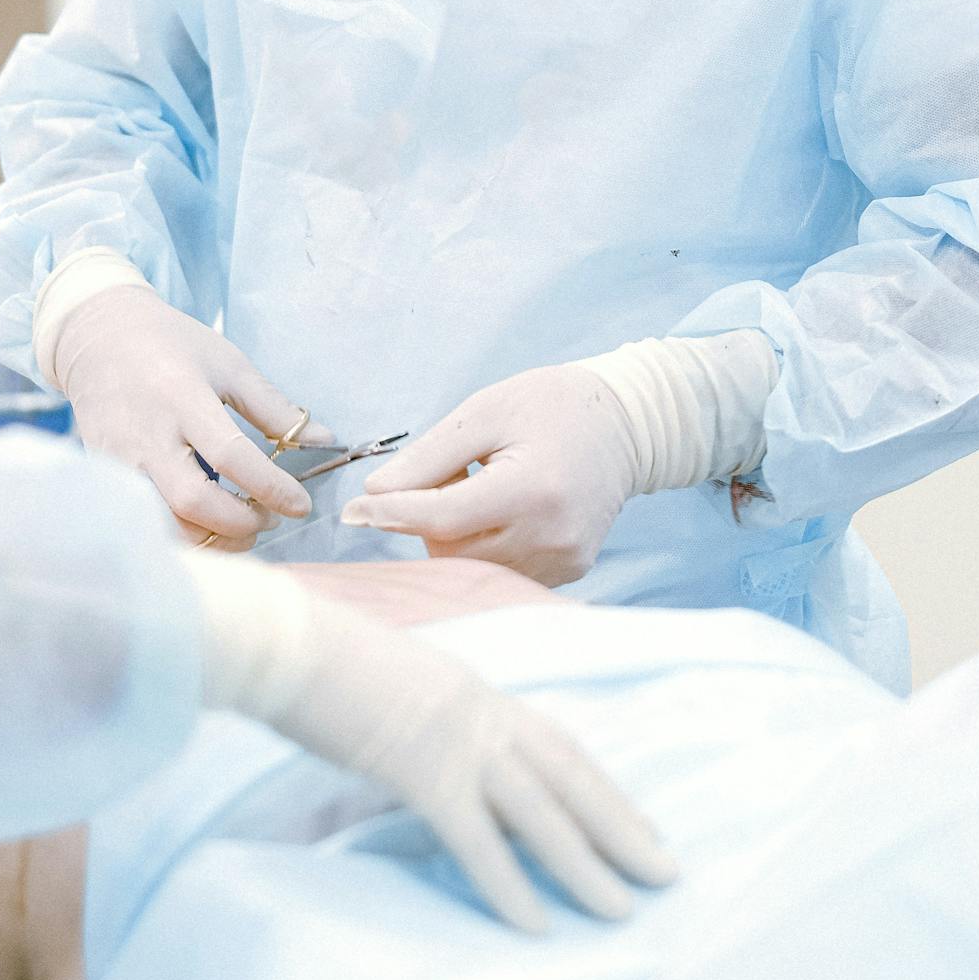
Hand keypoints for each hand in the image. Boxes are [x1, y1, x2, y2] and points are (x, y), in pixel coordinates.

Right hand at [53, 284, 332, 549]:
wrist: (97, 338)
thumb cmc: (171, 346)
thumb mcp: (227, 364)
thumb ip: (272, 406)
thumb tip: (323, 439)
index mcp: (182, 397)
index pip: (230, 455)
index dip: (270, 487)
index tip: (300, 504)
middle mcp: (146, 434)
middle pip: (193, 502)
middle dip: (240, 523)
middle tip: (269, 518)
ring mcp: (118, 460)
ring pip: (164, 523)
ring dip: (212, 538)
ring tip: (242, 525)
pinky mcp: (104, 476)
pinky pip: (145, 521)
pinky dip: (182, 533)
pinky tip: (207, 525)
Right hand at [192, 560, 675, 933]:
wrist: (284, 640)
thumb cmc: (322, 661)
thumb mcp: (398, 683)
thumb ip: (432, 719)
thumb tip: (439, 756)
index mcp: (477, 691)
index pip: (559, 744)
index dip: (604, 788)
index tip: (642, 825)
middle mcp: (482, 713)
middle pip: (569, 776)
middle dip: (620, 827)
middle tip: (666, 875)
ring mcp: (456, 741)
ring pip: (539, 811)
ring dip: (584, 865)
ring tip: (620, 912)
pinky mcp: (419, 772)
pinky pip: (474, 838)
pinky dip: (507, 883)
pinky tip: (534, 924)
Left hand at [342, 363, 640, 586]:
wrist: (627, 425)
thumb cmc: (553, 406)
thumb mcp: (486, 411)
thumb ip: (430, 456)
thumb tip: (375, 494)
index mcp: (534, 490)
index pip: (444, 518)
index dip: (392, 515)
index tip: (351, 513)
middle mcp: (553, 537)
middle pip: (452, 548)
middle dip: (429, 516)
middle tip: (455, 470)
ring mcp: (563, 562)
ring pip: (470, 567)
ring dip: (454, 533)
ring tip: (484, 485)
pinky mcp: (566, 573)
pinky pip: (497, 570)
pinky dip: (481, 545)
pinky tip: (502, 509)